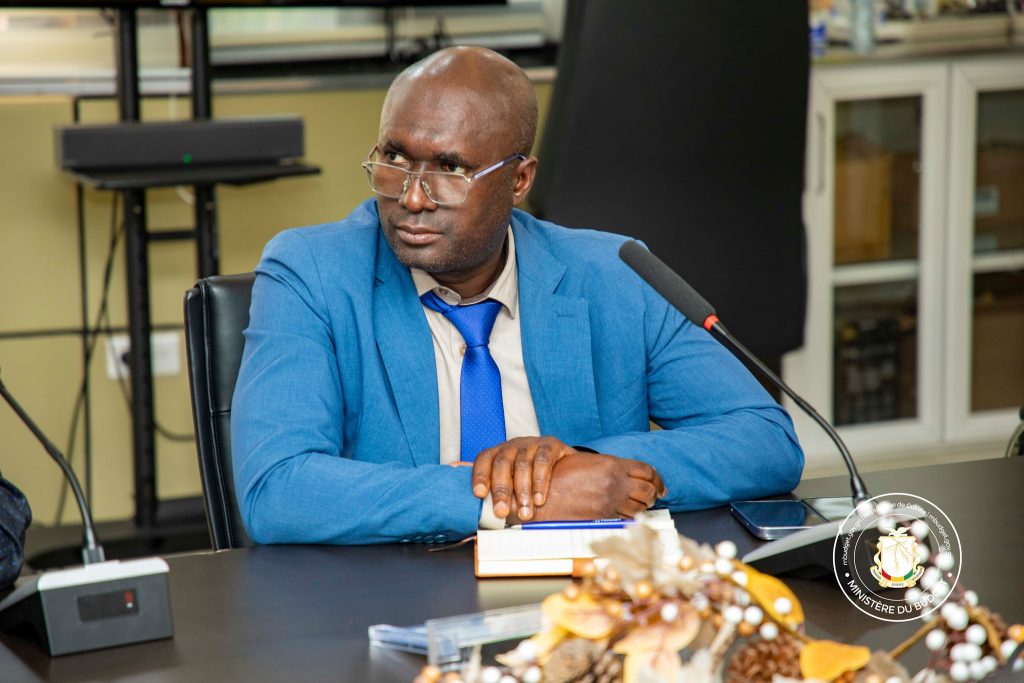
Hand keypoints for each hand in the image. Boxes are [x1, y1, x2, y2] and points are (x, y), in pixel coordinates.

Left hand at [470, 436, 575, 520]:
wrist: (565, 470)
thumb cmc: (531, 481)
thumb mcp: (512, 485)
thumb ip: (497, 493)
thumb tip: (477, 504)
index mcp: (498, 454)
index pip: (484, 460)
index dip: (480, 476)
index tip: (479, 494)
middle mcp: (512, 446)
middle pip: (502, 464)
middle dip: (501, 491)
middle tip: (501, 512)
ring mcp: (531, 444)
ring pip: (522, 465)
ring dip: (522, 491)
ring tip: (525, 512)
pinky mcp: (550, 445)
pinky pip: (543, 461)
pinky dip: (540, 482)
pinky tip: (540, 499)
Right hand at [529, 452, 666, 521]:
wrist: (542, 493)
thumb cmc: (559, 475)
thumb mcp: (586, 461)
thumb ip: (608, 466)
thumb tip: (623, 471)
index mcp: (612, 464)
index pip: (647, 470)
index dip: (657, 478)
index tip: (660, 484)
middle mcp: (615, 481)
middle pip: (649, 489)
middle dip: (654, 494)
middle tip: (654, 497)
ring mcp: (610, 500)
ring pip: (640, 506)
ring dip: (644, 507)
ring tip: (642, 507)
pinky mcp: (603, 516)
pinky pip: (626, 518)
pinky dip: (631, 518)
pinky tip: (628, 516)